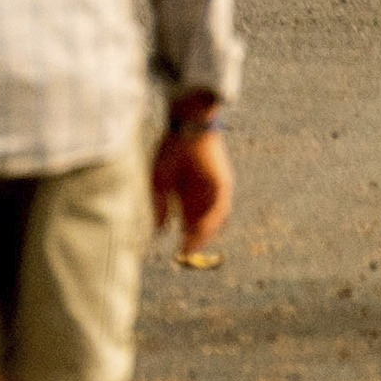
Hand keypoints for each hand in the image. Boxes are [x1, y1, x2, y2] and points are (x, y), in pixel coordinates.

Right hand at [154, 118, 232, 260]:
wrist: (188, 127)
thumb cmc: (170, 149)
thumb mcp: (159, 181)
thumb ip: (159, 205)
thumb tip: (158, 229)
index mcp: (188, 193)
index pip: (189, 220)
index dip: (183, 235)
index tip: (176, 250)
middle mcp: (204, 195)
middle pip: (203, 223)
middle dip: (195, 239)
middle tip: (184, 253)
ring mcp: (215, 192)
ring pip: (213, 220)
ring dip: (204, 234)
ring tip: (192, 246)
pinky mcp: (222, 187)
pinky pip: (219, 210)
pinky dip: (211, 222)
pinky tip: (201, 230)